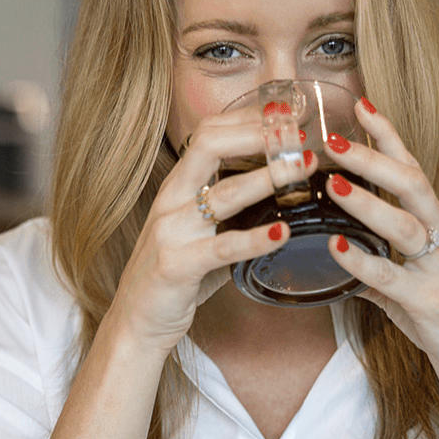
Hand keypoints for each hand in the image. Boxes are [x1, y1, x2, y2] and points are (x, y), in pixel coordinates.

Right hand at [107, 106, 288, 353]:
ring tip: (302, 169)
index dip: (247, 119)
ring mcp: (171, 231)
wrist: (135, 324)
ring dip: (268, 177)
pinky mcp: (177, 265)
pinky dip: (257, 237)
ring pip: (223, 193)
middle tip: (298, 133)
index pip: (209, 133)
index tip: (285, 114)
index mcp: (177, 188)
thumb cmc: (173, 279)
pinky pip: (223, 247)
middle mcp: (171, 201)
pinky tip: (283, 232)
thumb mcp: (199, 234)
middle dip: (257, 134)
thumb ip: (229, 214)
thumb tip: (277, 196)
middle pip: (211, 146)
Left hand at [324, 100, 438, 438]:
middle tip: (333, 139)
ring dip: (367, 203)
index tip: (362, 105)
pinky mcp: (435, 304)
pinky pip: (395, 279)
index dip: (389, 137)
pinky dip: (364, 263)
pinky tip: (336, 249)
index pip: (414, 170)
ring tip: (332, 185)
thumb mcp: (408, 286)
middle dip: (374, 158)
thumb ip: (377, 267)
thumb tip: (337, 253)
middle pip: (412, 185)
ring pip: (406, 225)